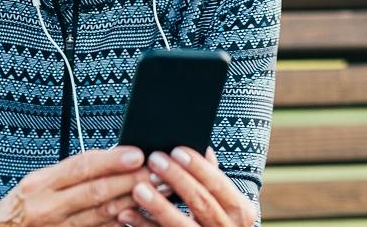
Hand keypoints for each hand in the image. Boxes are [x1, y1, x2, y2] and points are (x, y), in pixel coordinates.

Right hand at [0, 146, 166, 226]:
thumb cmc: (25, 204)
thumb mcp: (38, 181)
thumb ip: (70, 172)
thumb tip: (111, 157)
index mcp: (41, 184)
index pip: (81, 167)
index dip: (111, 160)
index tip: (136, 154)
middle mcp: (49, 207)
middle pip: (96, 191)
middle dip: (130, 181)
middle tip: (156, 173)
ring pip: (103, 215)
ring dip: (133, 202)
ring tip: (156, 192)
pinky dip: (121, 223)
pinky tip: (139, 215)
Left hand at [129, 147, 257, 226]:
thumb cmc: (212, 214)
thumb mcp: (221, 197)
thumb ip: (211, 176)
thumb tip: (203, 148)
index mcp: (239, 210)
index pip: (219, 185)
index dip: (198, 167)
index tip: (176, 150)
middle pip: (201, 203)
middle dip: (177, 179)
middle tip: (154, 160)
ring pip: (181, 225)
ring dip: (159, 207)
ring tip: (138, 188)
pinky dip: (143, 225)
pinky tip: (127, 214)